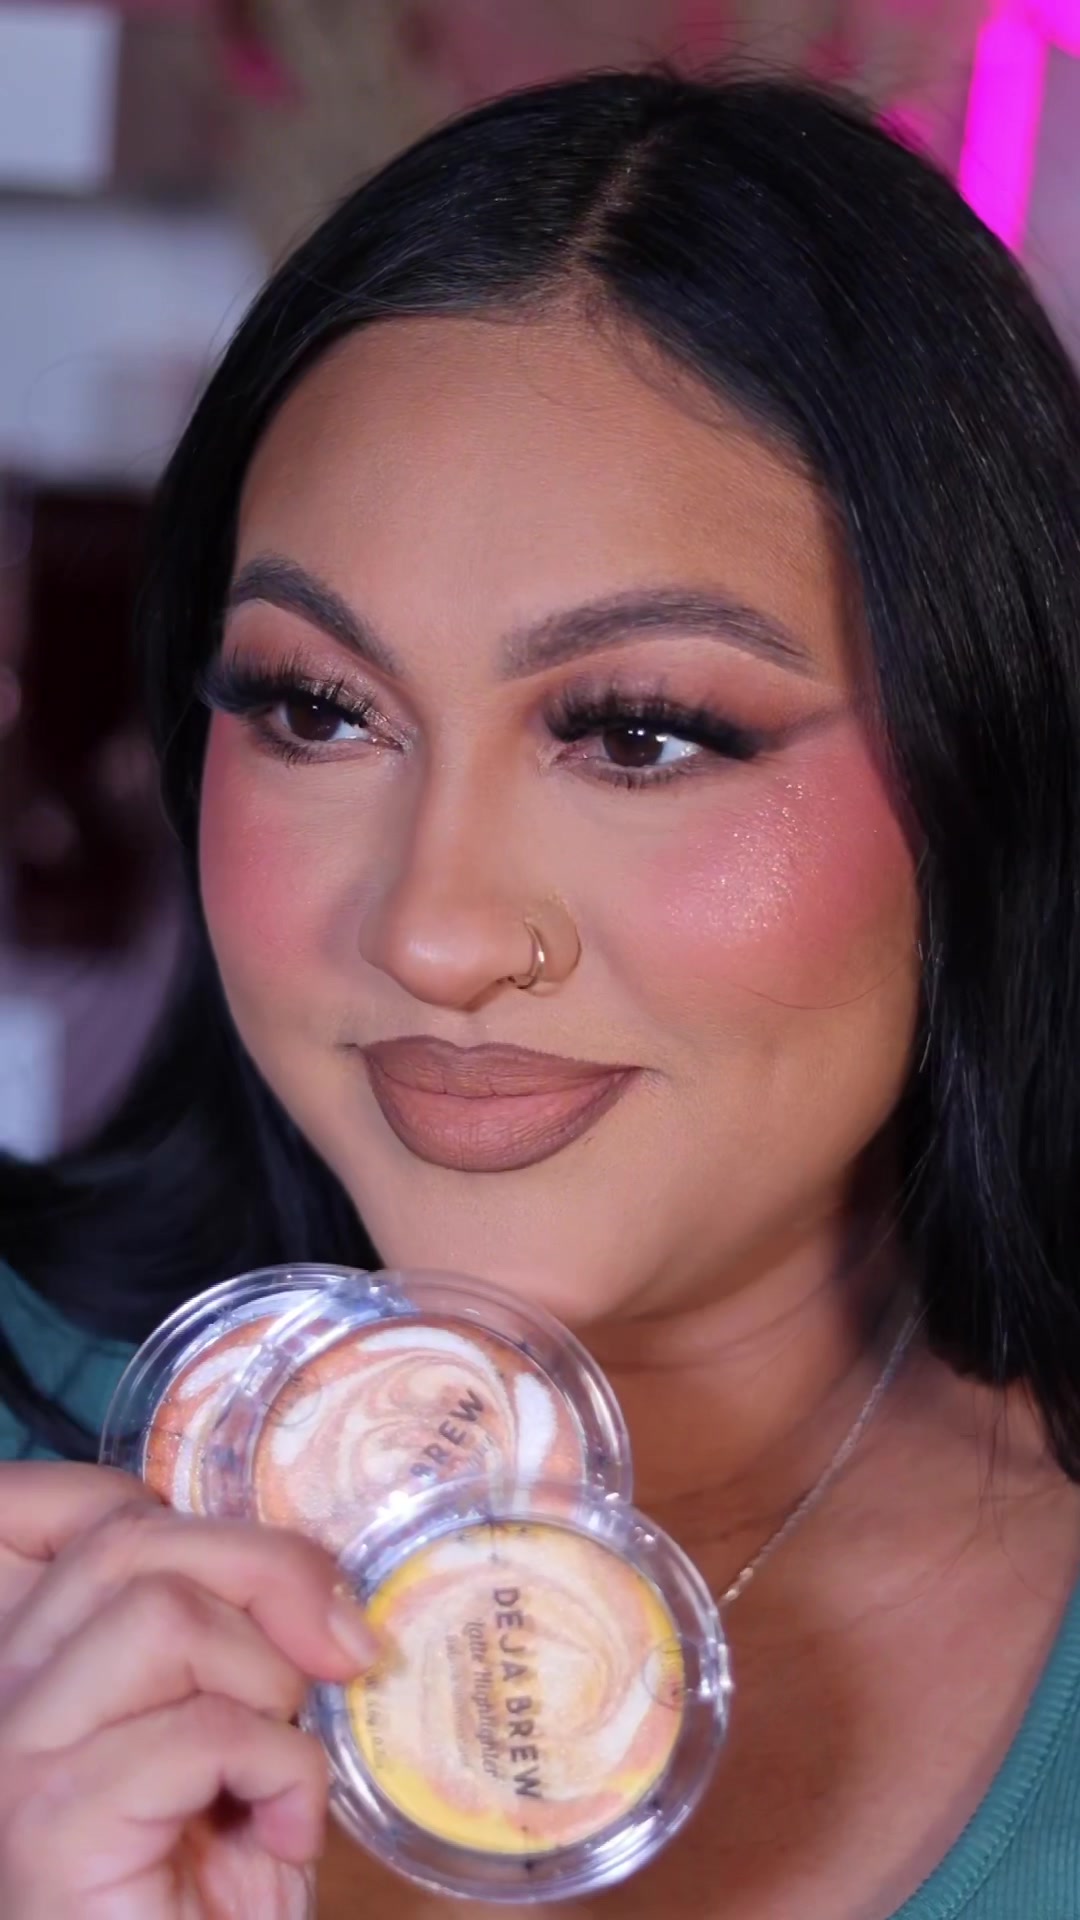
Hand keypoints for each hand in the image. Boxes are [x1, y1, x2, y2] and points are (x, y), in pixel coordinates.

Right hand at [0, 1464, 376, 1918]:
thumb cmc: (210, 1869)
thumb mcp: (235, 1709)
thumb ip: (242, 1620)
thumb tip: (325, 1584)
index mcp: (39, 1644)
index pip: (71, 1506)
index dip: (186, 1514)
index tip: (292, 1591)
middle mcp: (2, 1680)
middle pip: (134, 1538)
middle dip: (270, 1579)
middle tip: (335, 1663)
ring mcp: (14, 1748)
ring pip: (164, 1614)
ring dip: (267, 1685)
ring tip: (276, 1766)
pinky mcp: (53, 1821)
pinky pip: (207, 1730)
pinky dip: (287, 1776)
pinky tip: (283, 1835)